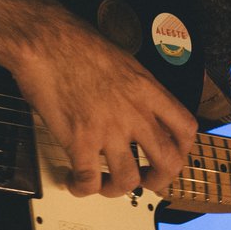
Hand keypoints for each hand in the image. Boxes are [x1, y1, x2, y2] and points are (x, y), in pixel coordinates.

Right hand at [8, 22, 199, 198]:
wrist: (44, 40)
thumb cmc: (76, 44)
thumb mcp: (124, 61)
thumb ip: (137, 89)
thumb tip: (139, 105)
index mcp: (148, 92)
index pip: (186, 128)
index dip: (183, 148)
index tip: (172, 154)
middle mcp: (134, 114)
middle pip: (168, 162)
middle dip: (160, 179)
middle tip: (147, 181)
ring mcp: (108, 130)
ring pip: (128, 180)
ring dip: (117, 189)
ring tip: (104, 184)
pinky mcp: (79, 140)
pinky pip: (87, 180)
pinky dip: (81, 188)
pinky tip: (74, 181)